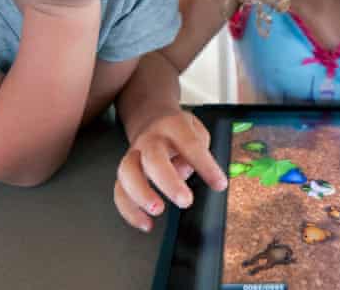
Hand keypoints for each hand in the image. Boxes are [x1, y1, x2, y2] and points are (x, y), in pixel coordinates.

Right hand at [114, 111, 227, 231]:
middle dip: (168, 182)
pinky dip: (130, 210)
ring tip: (158, 210)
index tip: (219, 185)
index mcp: (173, 126)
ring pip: (128, 172)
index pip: (190, 145)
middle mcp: (150, 139)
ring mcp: (134, 154)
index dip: (205, 165)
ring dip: (141, 194)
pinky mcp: (125, 172)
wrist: (149, 116)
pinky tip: (146, 223)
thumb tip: (185, 170)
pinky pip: (120, 191)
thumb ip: (197, 147)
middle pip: (153, 158)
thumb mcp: (196, 129)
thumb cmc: (178, 130)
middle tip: (185, 201)